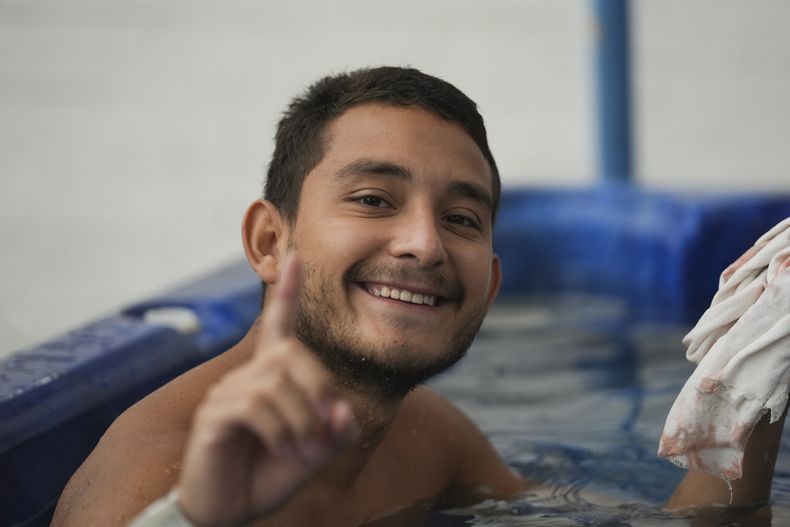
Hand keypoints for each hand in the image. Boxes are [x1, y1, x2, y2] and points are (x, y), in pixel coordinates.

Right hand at [177, 255, 357, 525]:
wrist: (230, 510)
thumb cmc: (268, 475)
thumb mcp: (314, 453)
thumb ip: (335, 432)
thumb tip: (342, 411)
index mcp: (270, 379)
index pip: (278, 325)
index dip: (288, 293)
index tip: (296, 257)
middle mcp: (246, 378)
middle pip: (290, 353)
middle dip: (318, 389)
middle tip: (325, 430)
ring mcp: (226, 395)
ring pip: (275, 382)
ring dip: (301, 419)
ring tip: (304, 449)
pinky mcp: (213, 417)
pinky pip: (254, 405)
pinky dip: (280, 429)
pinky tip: (283, 449)